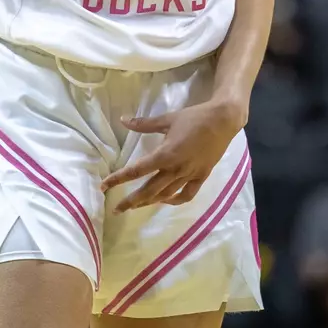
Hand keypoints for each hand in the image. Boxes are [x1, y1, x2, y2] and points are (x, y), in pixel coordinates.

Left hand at [100, 100, 241, 212]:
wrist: (222, 121)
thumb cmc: (194, 118)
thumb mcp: (168, 118)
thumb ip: (144, 124)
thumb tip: (123, 120)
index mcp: (166, 154)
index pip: (137, 170)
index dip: (119, 178)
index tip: (104, 186)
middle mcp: (176, 169)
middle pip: (149, 190)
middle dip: (131, 201)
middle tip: (116, 209)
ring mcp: (189, 175)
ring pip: (165, 195)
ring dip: (149, 202)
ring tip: (136, 206)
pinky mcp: (201, 177)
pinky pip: (186, 195)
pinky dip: (174, 200)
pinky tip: (166, 200)